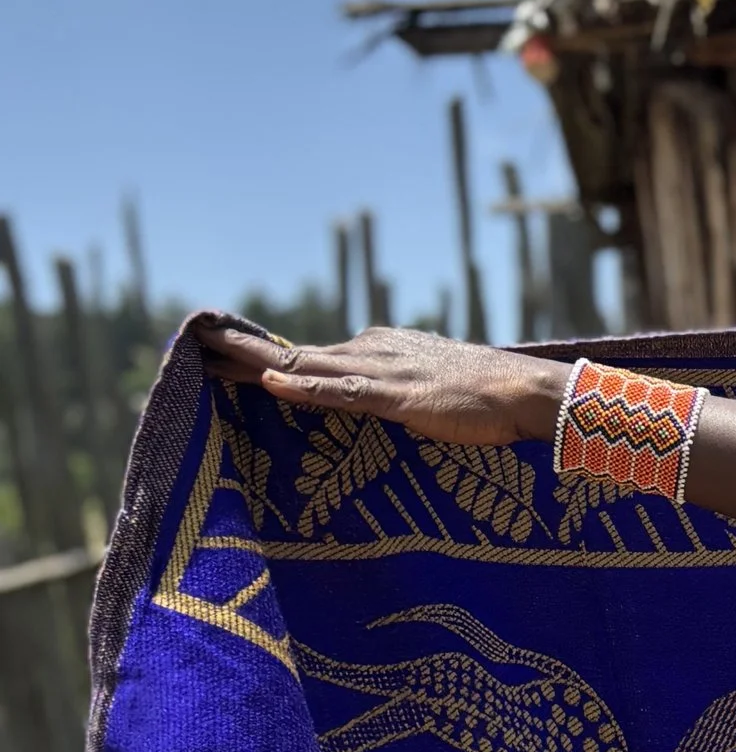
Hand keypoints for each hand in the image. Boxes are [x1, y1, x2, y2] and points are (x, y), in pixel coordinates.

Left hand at [202, 321, 564, 448]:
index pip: (311, 356)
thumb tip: (375, 407)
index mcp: (379, 349)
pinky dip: (304, 389)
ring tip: (208, 356)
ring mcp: (382, 372)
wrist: (525, 393)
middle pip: (295, 354)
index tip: (225, 358)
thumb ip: (396, 394)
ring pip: (306, 366)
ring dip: (254, 363)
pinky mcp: (398, 396)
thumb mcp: (429, 393)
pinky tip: (271, 385)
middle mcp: (372, 351)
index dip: (266, 357)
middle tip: (193, 344)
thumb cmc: (487, 401)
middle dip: (242, 352)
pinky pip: (341, 392)